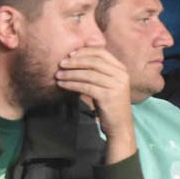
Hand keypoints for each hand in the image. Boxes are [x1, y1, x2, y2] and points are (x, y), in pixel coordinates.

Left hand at [56, 47, 134, 163]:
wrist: (120, 127)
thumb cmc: (109, 104)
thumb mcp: (107, 84)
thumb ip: (98, 71)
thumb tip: (75, 57)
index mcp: (121, 69)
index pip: (101, 52)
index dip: (84, 51)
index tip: (70, 54)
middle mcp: (121, 75)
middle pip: (94, 61)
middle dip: (75, 61)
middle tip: (61, 63)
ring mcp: (116, 86)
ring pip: (88, 74)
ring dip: (70, 73)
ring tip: (58, 75)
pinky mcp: (108, 97)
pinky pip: (85, 86)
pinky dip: (72, 84)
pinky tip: (62, 85)